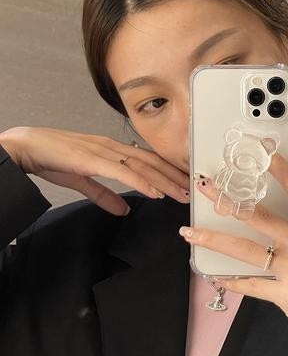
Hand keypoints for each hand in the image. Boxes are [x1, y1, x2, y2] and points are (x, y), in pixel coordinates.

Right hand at [0, 127, 189, 214]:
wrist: (27, 146)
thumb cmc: (55, 158)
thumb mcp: (85, 180)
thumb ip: (104, 195)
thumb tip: (123, 210)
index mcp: (113, 150)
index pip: (148, 161)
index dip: (168, 172)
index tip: (183, 183)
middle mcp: (113, 148)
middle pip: (151, 163)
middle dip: (173, 178)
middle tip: (192, 191)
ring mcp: (104, 152)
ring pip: (142, 167)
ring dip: (164, 181)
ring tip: (181, 194)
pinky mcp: (92, 159)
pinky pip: (121, 172)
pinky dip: (140, 182)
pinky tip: (154, 192)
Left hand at [179, 152, 287, 355]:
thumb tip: (265, 213)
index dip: (281, 168)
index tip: (264, 151)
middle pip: (260, 216)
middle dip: (228, 200)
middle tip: (205, 188)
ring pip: (246, 250)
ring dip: (213, 239)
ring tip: (189, 233)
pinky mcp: (287, 295)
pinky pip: (250, 284)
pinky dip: (231, 281)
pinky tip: (215, 276)